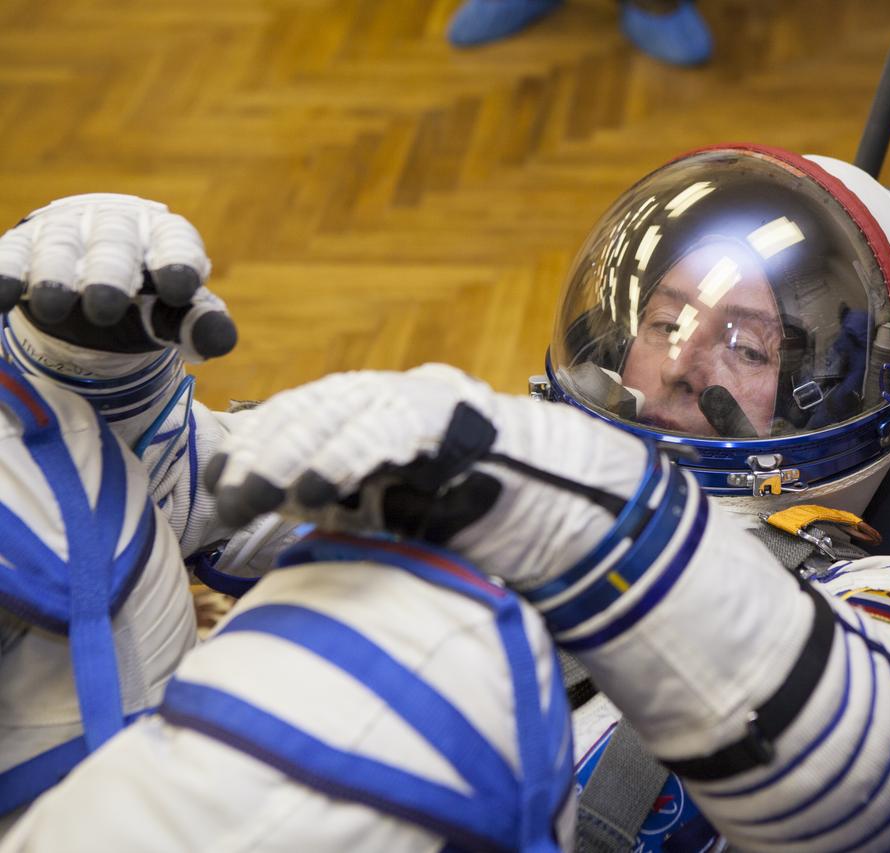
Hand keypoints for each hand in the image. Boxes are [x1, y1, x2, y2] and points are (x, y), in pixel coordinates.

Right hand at [0, 194, 234, 361]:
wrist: (96, 272)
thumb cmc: (149, 295)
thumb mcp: (176, 310)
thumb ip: (196, 323)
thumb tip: (221, 339)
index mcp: (164, 237)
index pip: (175, 244)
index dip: (177, 263)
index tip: (181, 289)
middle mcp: (116, 227)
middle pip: (114, 247)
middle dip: (109, 276)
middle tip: (106, 308)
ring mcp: (66, 234)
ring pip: (58, 250)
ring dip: (53, 277)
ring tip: (52, 306)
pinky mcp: (23, 246)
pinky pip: (10, 257)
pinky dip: (4, 274)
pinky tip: (1, 297)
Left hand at [204, 364, 651, 586]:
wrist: (561, 512)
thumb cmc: (472, 524)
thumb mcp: (387, 516)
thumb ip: (336, 504)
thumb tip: (263, 512)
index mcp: (373, 417)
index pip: (302, 417)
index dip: (257, 445)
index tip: (221, 484)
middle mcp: (393, 398)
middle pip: (315, 406)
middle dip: (267, 449)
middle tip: (232, 494)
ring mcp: (424, 398)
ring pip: (346, 406)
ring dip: (299, 449)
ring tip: (263, 490)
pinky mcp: (454, 410)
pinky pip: (393, 423)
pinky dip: (353, 450)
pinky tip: (322, 483)